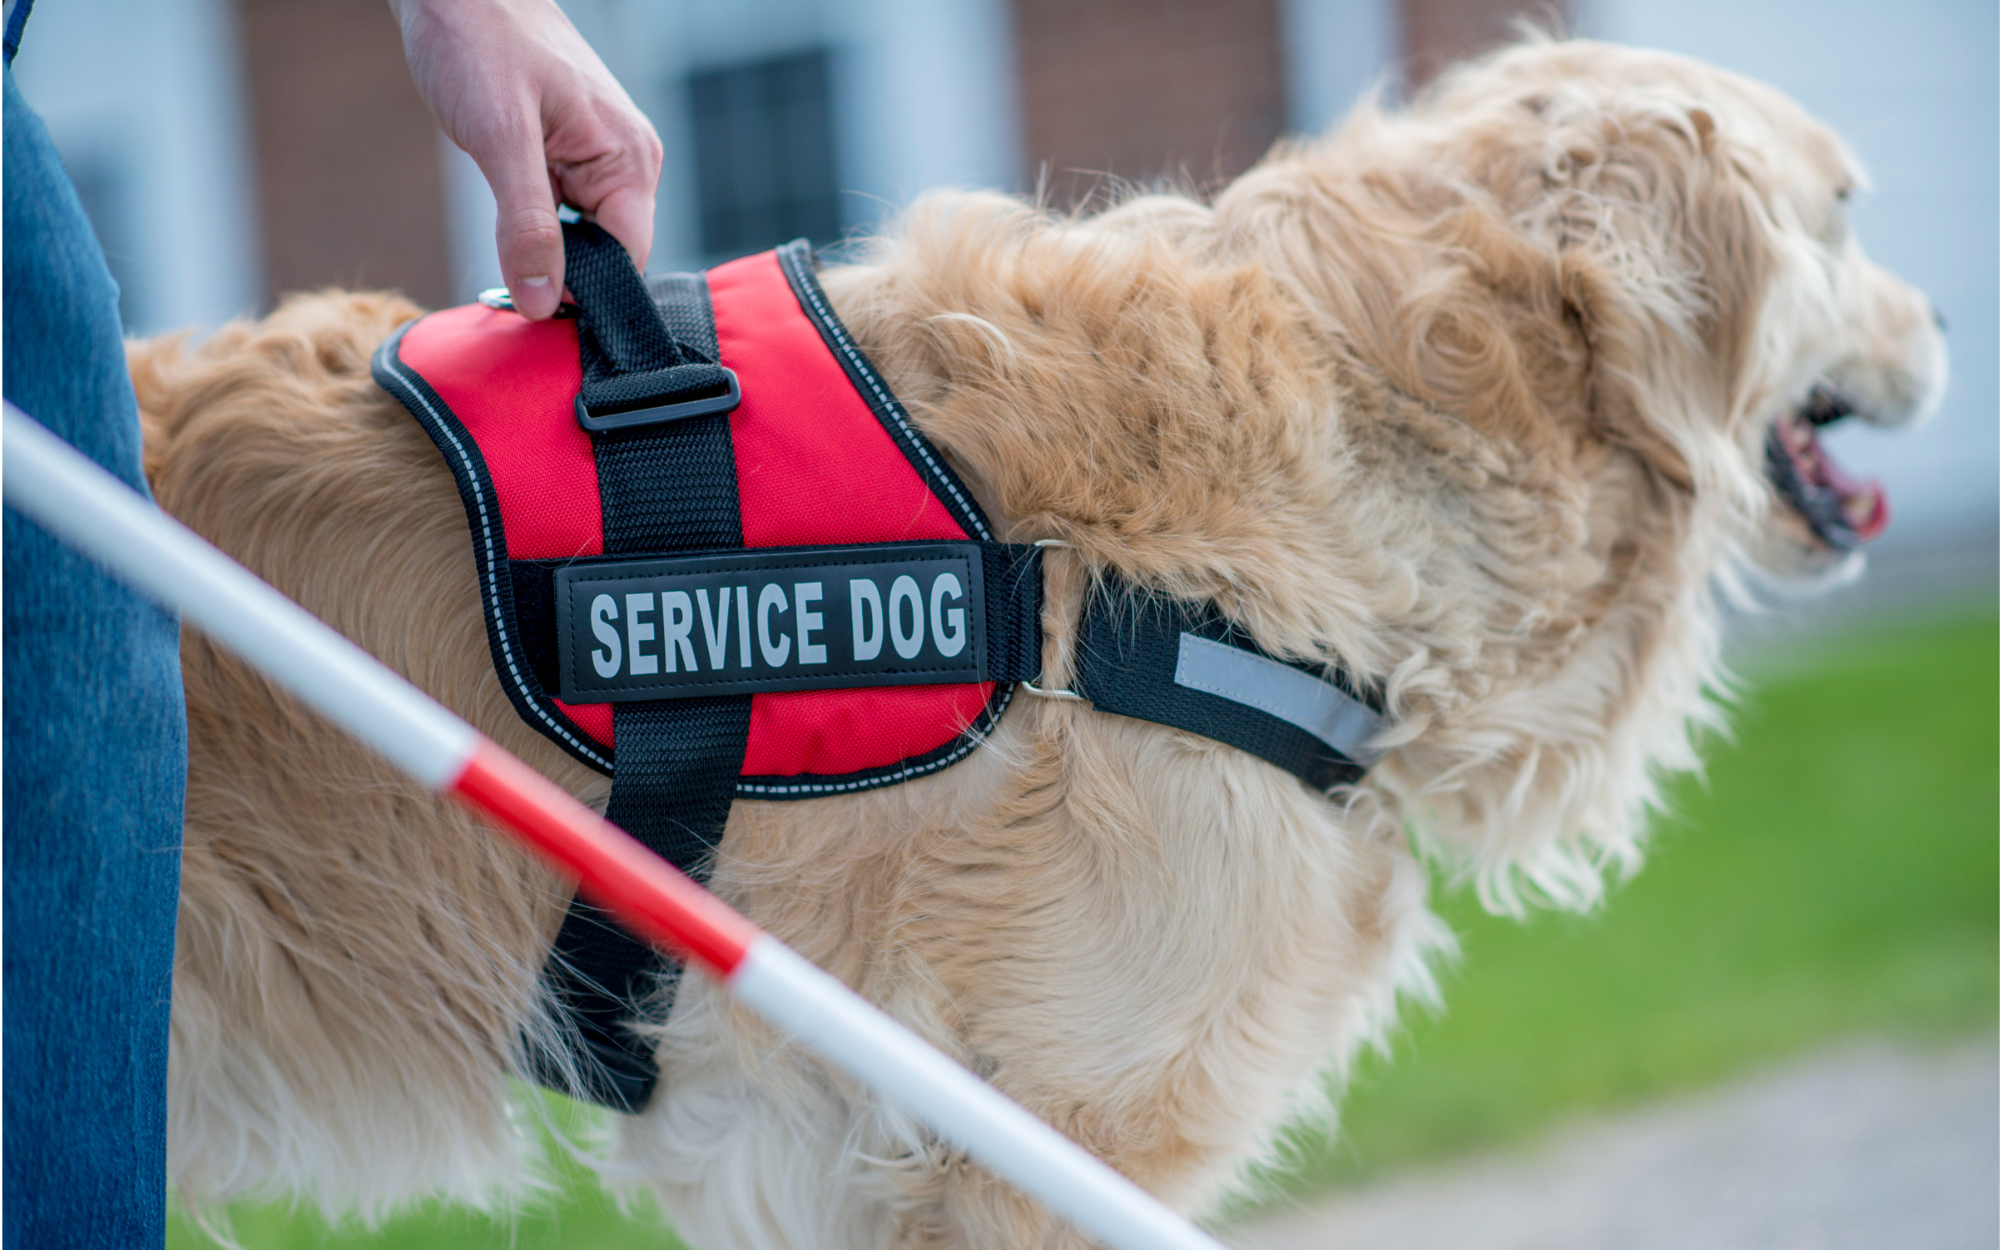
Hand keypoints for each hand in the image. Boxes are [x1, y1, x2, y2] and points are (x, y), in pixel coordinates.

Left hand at [391, 0, 662, 317]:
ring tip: (504, 251)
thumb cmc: (481, 38)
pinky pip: (561, 216)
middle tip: (508, 288)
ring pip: (580, 239)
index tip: (535, 314)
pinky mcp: (567, 157)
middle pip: (607, 255)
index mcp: (629, 158)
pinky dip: (532, 231)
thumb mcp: (501, 137)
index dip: (585, 294)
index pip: (628, 260)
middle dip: (560, 276)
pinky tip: (506, 226)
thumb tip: (542, 302)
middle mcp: (626, 163)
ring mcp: (598, 160)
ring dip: (542, 253)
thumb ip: (527, 225)